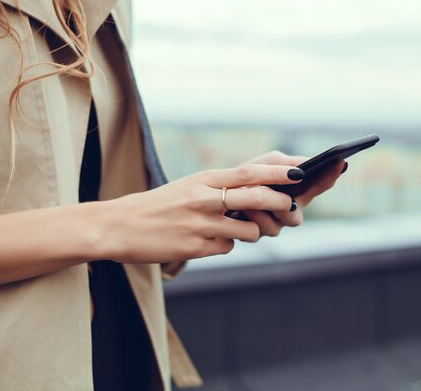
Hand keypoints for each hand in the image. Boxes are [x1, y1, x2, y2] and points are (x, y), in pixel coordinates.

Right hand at [102, 164, 303, 262]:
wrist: (120, 226)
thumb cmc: (161, 204)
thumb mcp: (189, 185)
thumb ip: (221, 186)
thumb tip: (258, 191)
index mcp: (204, 179)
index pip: (249, 172)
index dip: (278, 171)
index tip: (300, 171)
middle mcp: (204, 199)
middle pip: (256, 199)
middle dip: (280, 203)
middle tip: (290, 206)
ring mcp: (200, 225)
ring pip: (248, 231)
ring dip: (252, 232)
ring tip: (237, 229)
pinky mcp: (195, 248)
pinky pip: (227, 248)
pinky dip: (226, 245)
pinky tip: (207, 241)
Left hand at [239, 150, 345, 236]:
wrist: (219, 193)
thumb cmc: (245, 176)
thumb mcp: (266, 163)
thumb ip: (284, 164)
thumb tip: (305, 167)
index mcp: (296, 192)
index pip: (319, 185)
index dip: (330, 176)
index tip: (340, 162)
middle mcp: (288, 212)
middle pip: (295, 217)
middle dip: (285, 206)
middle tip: (279, 199)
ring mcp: (272, 225)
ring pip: (276, 226)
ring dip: (262, 210)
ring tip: (249, 197)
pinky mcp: (254, 234)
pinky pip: (258, 231)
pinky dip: (249, 216)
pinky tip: (240, 208)